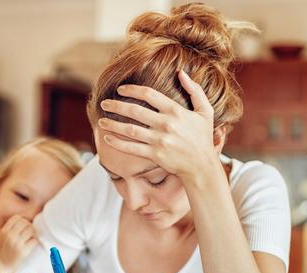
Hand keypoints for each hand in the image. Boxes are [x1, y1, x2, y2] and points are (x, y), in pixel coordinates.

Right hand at [0, 212, 36, 271]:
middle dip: (28, 225)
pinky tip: (31, 243)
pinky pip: (34, 241)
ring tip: (30, 236)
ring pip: (30, 230)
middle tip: (28, 230)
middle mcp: (10, 236)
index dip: (21, 219)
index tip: (23, 224)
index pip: (17, 218)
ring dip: (32, 232)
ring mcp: (17, 244)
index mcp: (4, 231)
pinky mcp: (23, 252)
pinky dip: (34, 241)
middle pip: (25, 223)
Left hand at [97, 70, 223, 182]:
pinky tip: (107, 138)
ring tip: (101, 121)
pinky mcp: (155, 155)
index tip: (120, 89)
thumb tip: (181, 72)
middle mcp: (166, 124)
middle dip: (116, 105)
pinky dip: (117, 143)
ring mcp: (159, 140)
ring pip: (130, 129)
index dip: (132, 90)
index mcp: (176, 111)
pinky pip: (131, 148)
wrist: (202, 166)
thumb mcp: (205, 111)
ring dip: (112, 124)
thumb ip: (194, 90)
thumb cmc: (203, 138)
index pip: (149, 94)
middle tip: (104, 103)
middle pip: (135, 110)